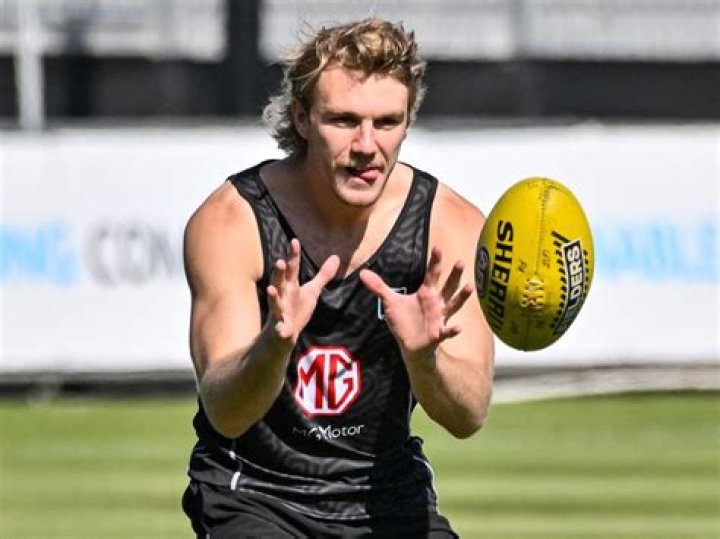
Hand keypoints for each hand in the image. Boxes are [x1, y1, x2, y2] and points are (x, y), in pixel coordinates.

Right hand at [266, 238, 339, 343]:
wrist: (284, 335)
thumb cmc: (297, 310)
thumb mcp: (312, 291)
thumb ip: (323, 275)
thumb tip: (336, 256)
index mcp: (291, 285)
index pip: (292, 268)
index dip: (293, 255)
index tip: (294, 241)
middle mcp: (283, 295)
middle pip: (280, 281)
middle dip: (279, 273)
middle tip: (280, 262)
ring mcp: (280, 311)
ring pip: (275, 302)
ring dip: (273, 296)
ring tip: (270, 290)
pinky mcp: (281, 327)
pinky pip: (280, 328)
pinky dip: (280, 329)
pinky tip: (282, 330)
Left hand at [359, 246, 472, 362]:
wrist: (410, 345)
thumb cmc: (404, 321)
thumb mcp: (390, 302)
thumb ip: (379, 287)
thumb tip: (362, 273)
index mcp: (426, 292)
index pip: (432, 273)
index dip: (435, 261)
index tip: (438, 247)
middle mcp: (437, 302)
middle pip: (447, 286)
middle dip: (454, 275)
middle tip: (461, 261)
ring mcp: (439, 317)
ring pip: (453, 305)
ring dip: (461, 297)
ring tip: (470, 287)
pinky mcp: (438, 333)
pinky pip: (447, 331)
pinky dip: (452, 330)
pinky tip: (458, 328)